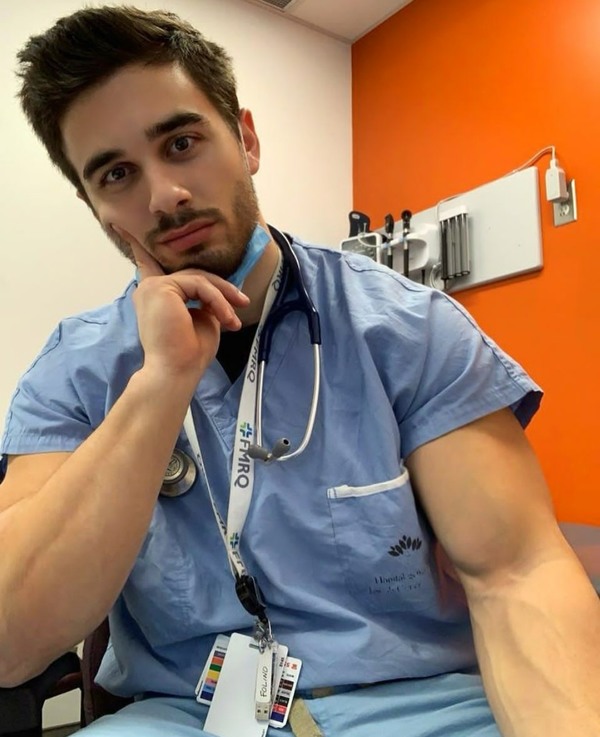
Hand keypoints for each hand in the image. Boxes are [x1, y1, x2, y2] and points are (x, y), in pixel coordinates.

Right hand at [115, 227, 249, 378]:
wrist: (176, 370)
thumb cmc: (189, 352)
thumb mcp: (202, 319)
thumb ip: (203, 299)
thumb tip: (217, 290)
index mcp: (155, 295)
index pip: (147, 264)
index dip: (137, 246)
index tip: (119, 224)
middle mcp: (149, 288)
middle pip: (192, 274)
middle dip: (221, 289)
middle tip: (242, 303)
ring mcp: (153, 286)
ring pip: (199, 279)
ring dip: (222, 298)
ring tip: (233, 320)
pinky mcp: (162, 287)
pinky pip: (199, 285)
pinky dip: (217, 300)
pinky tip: (225, 318)